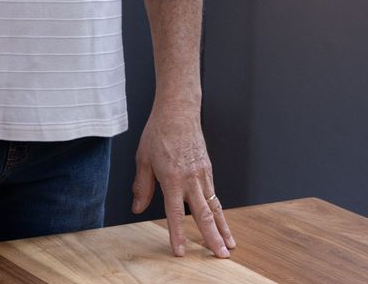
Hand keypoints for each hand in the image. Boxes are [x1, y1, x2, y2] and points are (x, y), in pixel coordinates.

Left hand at [131, 104, 235, 258]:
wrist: (178, 111)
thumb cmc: (159, 132)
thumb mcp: (143, 159)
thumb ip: (142, 186)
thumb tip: (137, 208)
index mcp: (172, 178)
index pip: (175, 213)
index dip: (177, 234)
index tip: (181, 251)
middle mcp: (190, 179)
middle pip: (204, 215)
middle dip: (213, 238)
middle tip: (221, 256)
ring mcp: (202, 174)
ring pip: (214, 206)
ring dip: (223, 227)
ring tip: (230, 245)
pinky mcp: (208, 169)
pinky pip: (214, 194)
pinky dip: (219, 210)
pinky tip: (221, 221)